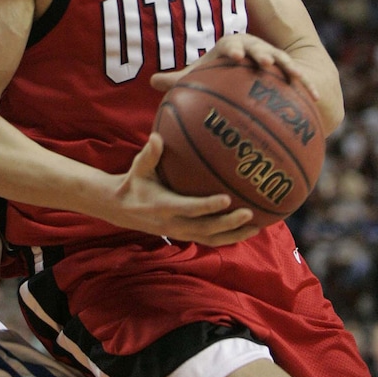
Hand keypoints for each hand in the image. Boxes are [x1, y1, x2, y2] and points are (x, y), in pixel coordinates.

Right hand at [107, 134, 259, 244]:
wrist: (121, 209)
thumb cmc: (134, 183)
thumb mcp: (139, 168)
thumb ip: (150, 154)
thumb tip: (157, 137)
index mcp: (164, 206)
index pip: (190, 208)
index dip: (209, 206)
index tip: (227, 199)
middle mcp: (174, 223)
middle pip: (206, 229)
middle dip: (229, 223)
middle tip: (249, 213)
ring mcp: (180, 233)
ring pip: (211, 239)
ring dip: (233, 235)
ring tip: (255, 227)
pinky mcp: (184, 235)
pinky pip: (209, 240)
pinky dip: (228, 237)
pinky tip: (245, 230)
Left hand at [150, 32, 319, 100]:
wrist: (242, 63)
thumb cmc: (216, 71)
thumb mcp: (198, 74)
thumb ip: (178, 80)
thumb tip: (151, 81)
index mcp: (230, 46)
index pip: (231, 44)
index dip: (235, 49)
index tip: (236, 56)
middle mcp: (253, 48)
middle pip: (259, 48)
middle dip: (263, 54)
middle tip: (266, 62)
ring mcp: (271, 57)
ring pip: (282, 60)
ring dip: (288, 68)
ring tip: (294, 76)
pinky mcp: (286, 71)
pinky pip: (297, 78)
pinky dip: (306, 87)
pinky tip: (317, 100)